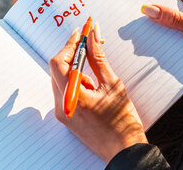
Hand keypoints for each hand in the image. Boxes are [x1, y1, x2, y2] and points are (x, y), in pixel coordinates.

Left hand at [49, 24, 147, 162]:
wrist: (124, 150)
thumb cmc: (122, 120)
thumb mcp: (112, 84)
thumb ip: (98, 57)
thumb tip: (92, 36)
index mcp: (71, 96)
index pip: (59, 62)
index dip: (70, 44)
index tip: (81, 32)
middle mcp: (61, 105)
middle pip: (57, 69)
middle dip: (73, 54)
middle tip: (90, 44)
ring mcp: (62, 112)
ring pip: (61, 79)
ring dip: (75, 68)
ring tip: (97, 73)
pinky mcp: (67, 116)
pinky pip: (66, 91)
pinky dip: (76, 81)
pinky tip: (93, 84)